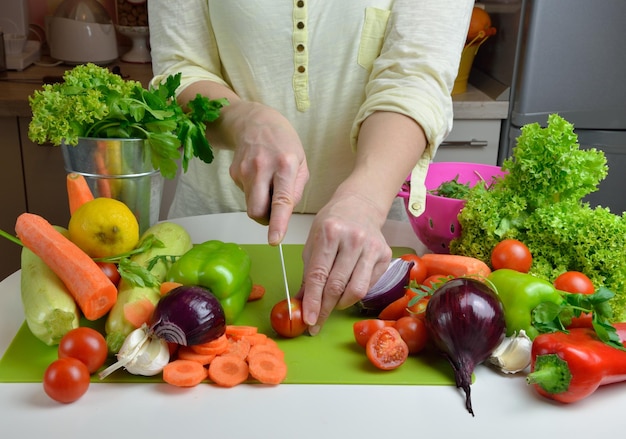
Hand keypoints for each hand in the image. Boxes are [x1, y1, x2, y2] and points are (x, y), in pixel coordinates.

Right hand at [225, 102, 308, 243]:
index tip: (274, 239)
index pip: (280, 200)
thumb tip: (284, 214)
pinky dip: (254, 193)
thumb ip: (296, 190)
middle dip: (265, 220)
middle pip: (257, 210)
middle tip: (274, 214)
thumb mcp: (301, 162)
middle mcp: (262, 167)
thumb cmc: (284, 143)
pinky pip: (245, 195)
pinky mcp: (234, 173)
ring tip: (269, 186)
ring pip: (250, 206)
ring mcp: (244, 170)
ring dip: (261, 205)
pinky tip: (259, 176)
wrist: (254, 122)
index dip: (277, 223)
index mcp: (285, 165)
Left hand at [298, 192, 392, 334]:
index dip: (313, 301)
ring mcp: (372, 247)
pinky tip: (347, 291)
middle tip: (316, 323)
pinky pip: (369, 285)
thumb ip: (308, 273)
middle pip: (337, 285)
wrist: (360, 205)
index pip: (319, 275)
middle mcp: (353, 239)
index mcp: (330, 233)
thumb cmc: (332, 223)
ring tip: (332, 305)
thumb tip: (301, 303)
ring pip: (356, 290)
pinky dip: (355, 294)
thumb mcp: (313, 241)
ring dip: (341, 304)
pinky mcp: (385, 255)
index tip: (308, 321)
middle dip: (325, 309)